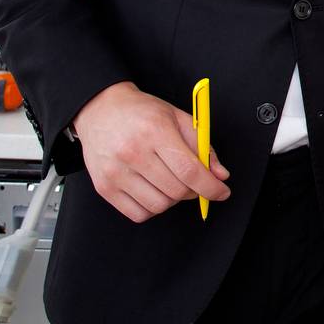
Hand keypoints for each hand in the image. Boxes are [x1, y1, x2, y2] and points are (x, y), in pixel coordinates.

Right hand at [72, 81, 231, 222]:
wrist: (101, 109)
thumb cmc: (142, 113)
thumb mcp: (178, 118)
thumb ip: (202, 147)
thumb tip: (220, 175)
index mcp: (155, 131)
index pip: (189, 170)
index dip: (211, 187)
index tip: (222, 192)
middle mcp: (132, 153)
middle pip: (176, 190)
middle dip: (194, 191)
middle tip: (194, 181)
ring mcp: (115, 172)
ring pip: (159, 206)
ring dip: (173, 200)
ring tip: (171, 182)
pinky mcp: (104, 188)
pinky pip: (138, 214)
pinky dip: (153, 208)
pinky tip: (154, 191)